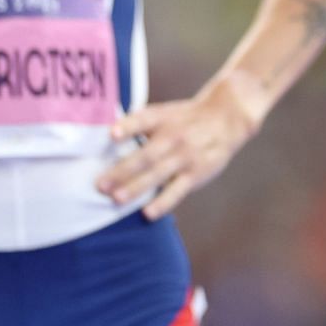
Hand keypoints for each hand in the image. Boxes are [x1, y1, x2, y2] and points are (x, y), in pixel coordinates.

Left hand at [99, 75, 264, 220]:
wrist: (226, 118)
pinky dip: (163, 202)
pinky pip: (177, 190)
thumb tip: (104, 139)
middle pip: (146, 155)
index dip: (128, 127)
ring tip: (116, 199)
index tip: (111, 135)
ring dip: (136, 187)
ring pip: (158, 174)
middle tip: (99, 185)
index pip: (143, 120)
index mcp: (162, 118)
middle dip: (121, 170)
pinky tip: (148, 213)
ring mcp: (185, 156)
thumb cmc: (185, 118)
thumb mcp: (165, 112)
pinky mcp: (196, 173)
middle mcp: (173, 137)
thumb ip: (139, 124)